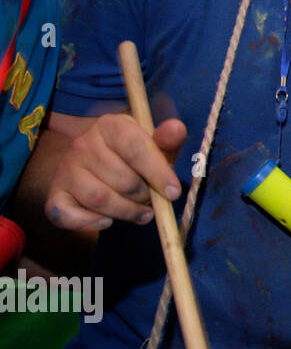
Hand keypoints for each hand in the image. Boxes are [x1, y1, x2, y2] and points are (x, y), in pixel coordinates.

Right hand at [45, 115, 185, 230]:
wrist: (94, 166)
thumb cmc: (133, 156)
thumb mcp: (154, 146)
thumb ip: (167, 140)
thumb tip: (176, 128)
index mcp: (110, 125)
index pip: (136, 149)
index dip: (158, 174)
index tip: (174, 193)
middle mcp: (82, 144)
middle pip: (123, 179)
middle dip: (144, 196)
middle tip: (151, 199)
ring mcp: (65, 170)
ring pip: (100, 199)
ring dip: (126, 212)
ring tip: (140, 212)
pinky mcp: (55, 195)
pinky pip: (69, 216)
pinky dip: (92, 223)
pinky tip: (108, 221)